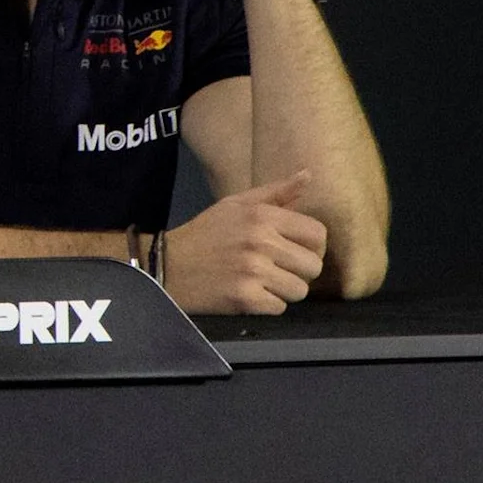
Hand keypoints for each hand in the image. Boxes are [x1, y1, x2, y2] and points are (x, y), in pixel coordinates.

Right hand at [163, 171, 328, 313]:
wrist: (165, 265)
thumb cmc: (205, 233)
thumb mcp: (235, 205)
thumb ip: (275, 192)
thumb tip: (308, 175)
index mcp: (261, 216)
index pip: (318, 234)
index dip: (311, 247)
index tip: (294, 252)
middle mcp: (260, 241)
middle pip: (313, 266)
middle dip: (298, 271)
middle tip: (274, 270)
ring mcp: (253, 271)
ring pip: (299, 290)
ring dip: (283, 291)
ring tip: (260, 282)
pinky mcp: (244, 298)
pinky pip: (280, 308)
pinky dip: (266, 305)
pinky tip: (247, 294)